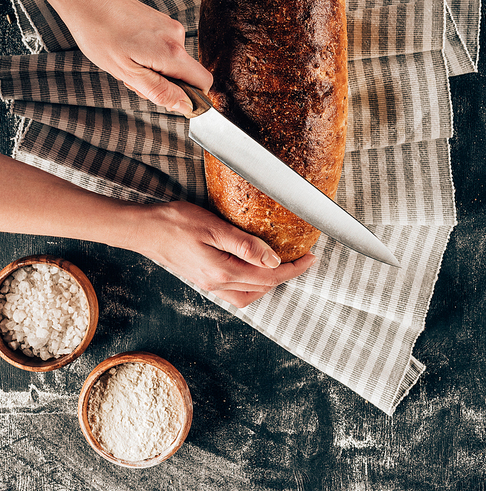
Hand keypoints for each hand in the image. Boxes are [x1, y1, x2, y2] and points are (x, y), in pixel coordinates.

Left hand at [0, 0, 210, 113]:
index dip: (192, 97)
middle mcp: (177, 36)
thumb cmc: (98, 33)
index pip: (204, 83)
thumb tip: (187, 106)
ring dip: (152, 69)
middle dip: (164, 83)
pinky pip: (163, 48)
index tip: (166, 98)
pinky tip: (125, 48)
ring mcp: (169, 25)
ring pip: (172, 62)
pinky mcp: (160, 20)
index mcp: (172, 52)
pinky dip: (148, 55)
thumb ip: (161, 91)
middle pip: (186, 74)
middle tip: (131, 76)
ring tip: (124, 59)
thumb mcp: (127, 72)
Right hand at [131, 201, 316, 307]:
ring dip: (269, 285)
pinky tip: (253, 274)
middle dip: (287, 275)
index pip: (269, 276)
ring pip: (249, 295)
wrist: (144, 229)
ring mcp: (208, 285)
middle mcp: (217, 284)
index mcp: (223, 271)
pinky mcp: (202, 280)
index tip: (310, 258)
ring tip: (283, 268)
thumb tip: (272, 260)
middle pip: (263, 287)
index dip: (294, 269)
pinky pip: (234, 293)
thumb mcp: (214, 227)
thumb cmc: (175, 222)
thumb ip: (245, 245)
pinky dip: (251, 287)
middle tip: (303, 260)